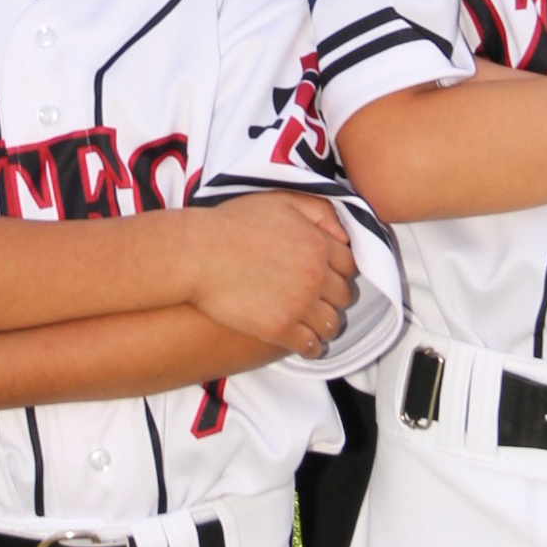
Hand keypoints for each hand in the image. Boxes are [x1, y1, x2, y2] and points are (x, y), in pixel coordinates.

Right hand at [184, 194, 357, 357]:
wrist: (197, 254)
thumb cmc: (233, 224)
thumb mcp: (281, 200)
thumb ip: (319, 211)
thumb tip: (344, 234)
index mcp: (317, 244)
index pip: (350, 265)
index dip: (340, 271)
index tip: (329, 277)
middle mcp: (314, 275)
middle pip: (344, 296)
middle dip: (334, 298)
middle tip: (320, 299)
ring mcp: (298, 304)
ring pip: (331, 324)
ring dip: (325, 324)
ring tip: (313, 323)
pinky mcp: (279, 329)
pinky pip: (311, 345)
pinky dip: (311, 346)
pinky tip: (303, 342)